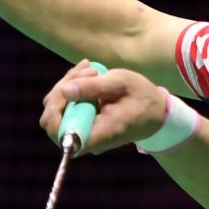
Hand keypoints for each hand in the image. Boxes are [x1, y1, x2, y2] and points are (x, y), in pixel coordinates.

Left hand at [39, 61, 167, 154]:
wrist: (156, 112)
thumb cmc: (143, 98)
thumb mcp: (122, 83)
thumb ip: (94, 87)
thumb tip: (64, 91)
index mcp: (100, 133)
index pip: (62, 134)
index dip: (55, 112)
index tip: (68, 88)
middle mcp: (87, 138)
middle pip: (53, 120)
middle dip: (62, 90)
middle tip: (88, 70)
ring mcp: (83, 131)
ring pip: (56, 110)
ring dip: (67, 85)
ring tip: (90, 69)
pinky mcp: (82, 123)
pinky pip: (65, 107)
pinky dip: (71, 88)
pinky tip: (88, 74)